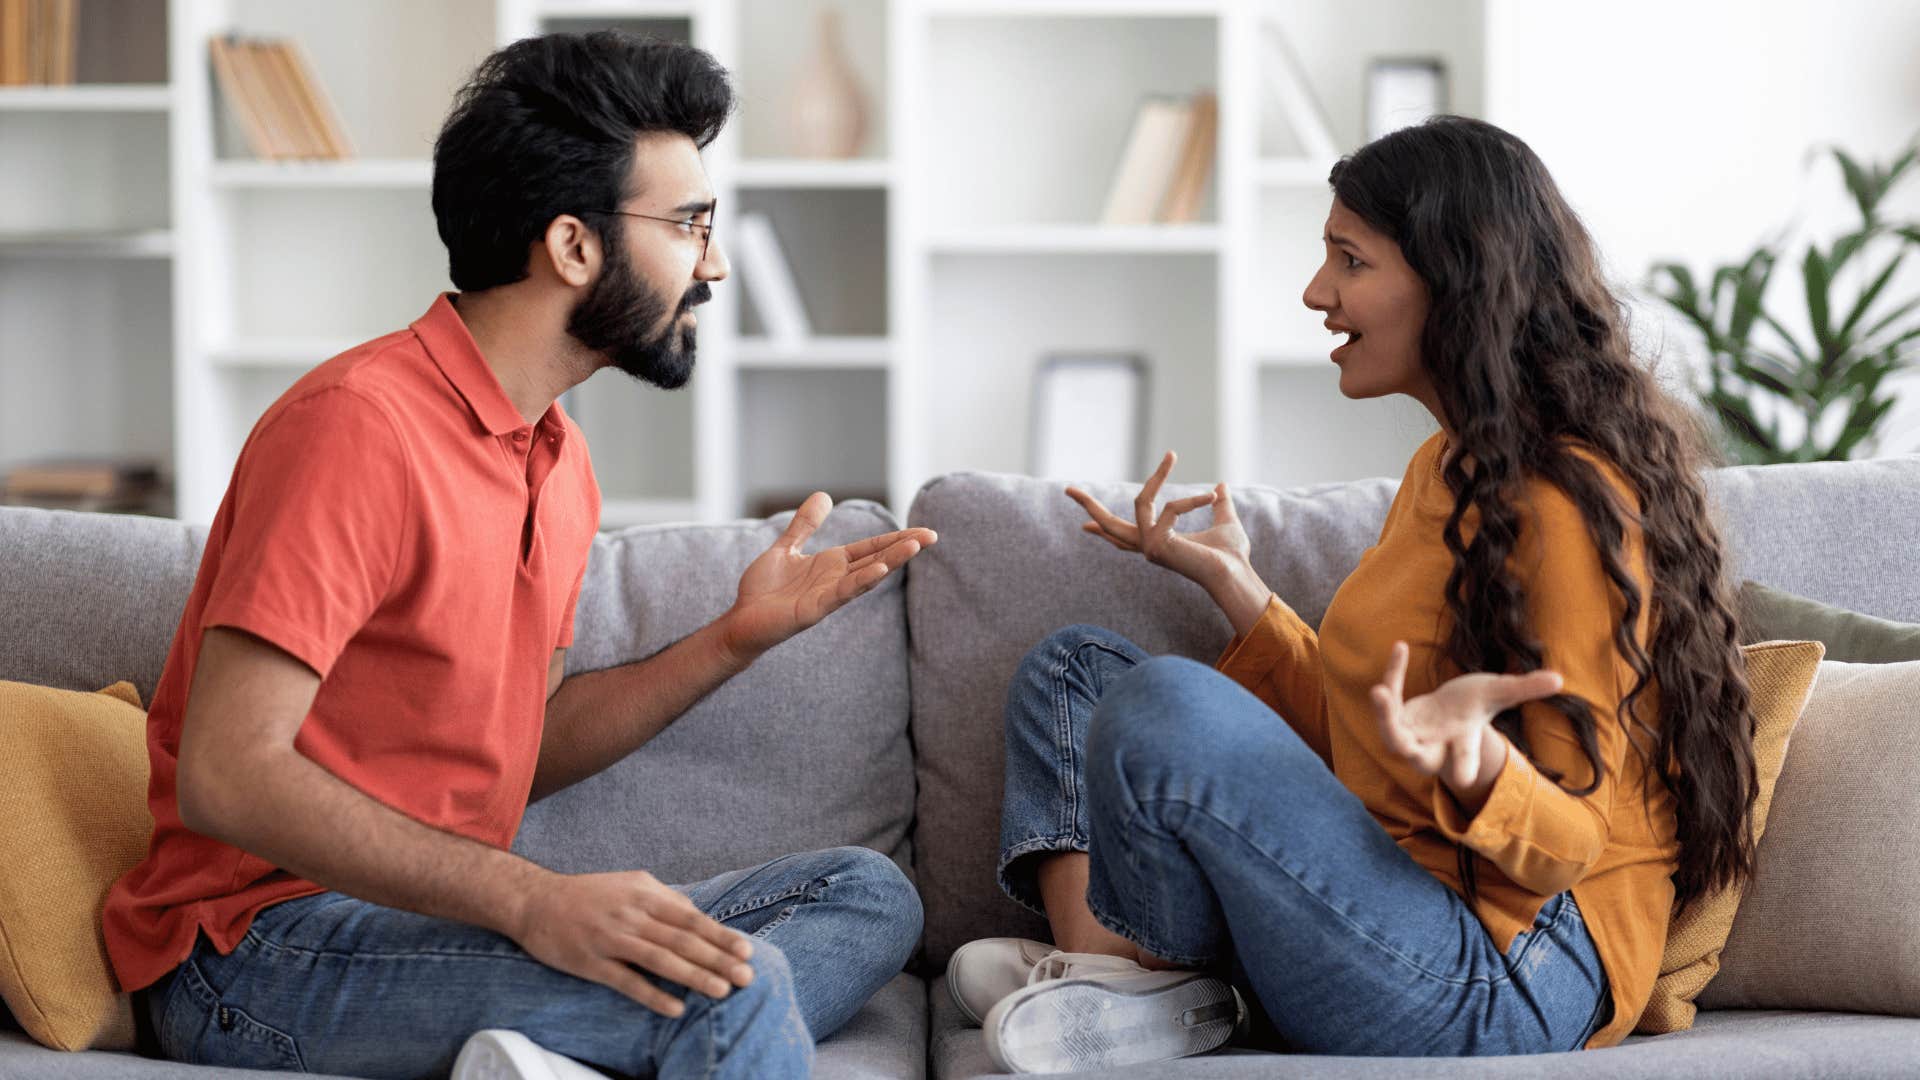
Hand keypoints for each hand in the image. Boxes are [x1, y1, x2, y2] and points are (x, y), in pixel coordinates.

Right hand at [511, 870, 756, 1017]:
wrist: (535, 901)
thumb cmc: (589, 895)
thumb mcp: (631, 885)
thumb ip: (665, 899)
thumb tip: (698, 915)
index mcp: (644, 894)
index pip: (691, 918)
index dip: (720, 935)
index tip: (746, 950)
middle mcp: (631, 915)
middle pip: (682, 939)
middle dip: (717, 959)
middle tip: (746, 976)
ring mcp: (611, 938)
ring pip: (660, 959)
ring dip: (694, 976)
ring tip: (721, 991)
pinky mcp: (591, 962)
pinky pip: (626, 981)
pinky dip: (653, 994)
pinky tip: (675, 1007)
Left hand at [721, 492, 936, 660]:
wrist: (742, 620)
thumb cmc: (763, 590)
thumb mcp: (786, 549)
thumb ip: (805, 525)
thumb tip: (824, 496)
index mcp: (832, 564)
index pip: (871, 548)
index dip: (895, 539)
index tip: (922, 532)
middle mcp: (836, 579)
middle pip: (877, 559)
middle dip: (904, 548)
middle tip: (933, 536)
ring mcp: (828, 595)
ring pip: (866, 575)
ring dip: (891, 562)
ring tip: (915, 547)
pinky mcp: (814, 610)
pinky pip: (842, 594)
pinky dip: (861, 582)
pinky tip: (879, 571)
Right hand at [1067, 451, 1251, 591]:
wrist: (1235, 575)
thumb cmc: (1231, 557)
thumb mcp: (1224, 522)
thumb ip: (1219, 505)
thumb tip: (1221, 486)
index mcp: (1157, 543)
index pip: (1122, 537)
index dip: (1102, 529)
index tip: (1085, 526)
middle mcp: (1148, 546)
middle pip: (1109, 526)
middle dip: (1089, 506)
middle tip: (1068, 489)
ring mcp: (1149, 546)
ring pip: (1139, 503)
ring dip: (1158, 476)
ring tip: (1171, 455)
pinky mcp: (1156, 544)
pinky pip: (1171, 507)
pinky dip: (1193, 500)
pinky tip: (1212, 496)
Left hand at [1369, 640, 1563, 809]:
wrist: (1449, 710)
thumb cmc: (1475, 707)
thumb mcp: (1499, 693)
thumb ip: (1525, 688)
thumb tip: (1559, 679)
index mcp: (1461, 743)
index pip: (1463, 759)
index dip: (1464, 767)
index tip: (1465, 778)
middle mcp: (1432, 744)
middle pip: (1415, 755)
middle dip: (1407, 748)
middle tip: (1399, 740)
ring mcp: (1410, 732)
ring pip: (1391, 733)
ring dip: (1384, 715)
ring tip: (1378, 691)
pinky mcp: (1395, 715)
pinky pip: (1389, 697)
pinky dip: (1393, 673)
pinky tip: (1401, 647)